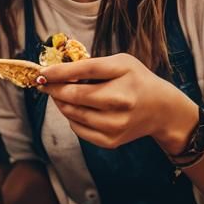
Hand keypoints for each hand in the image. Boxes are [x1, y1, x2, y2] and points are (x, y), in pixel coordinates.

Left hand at [36, 54, 198, 151]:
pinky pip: (78, 128)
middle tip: (44, 84)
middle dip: (54, 89)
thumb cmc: (136, 80)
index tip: (41, 72)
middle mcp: (121, 101)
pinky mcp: (111, 141)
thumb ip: (92, 65)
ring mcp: (116, 124)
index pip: (84, 71)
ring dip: (60, 103)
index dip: (59, 72)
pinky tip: (74, 108)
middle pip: (75, 96)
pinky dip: (71, 117)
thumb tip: (57, 72)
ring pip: (73, 114)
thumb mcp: (121, 63)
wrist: (162, 110)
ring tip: (59, 94)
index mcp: (124, 75)